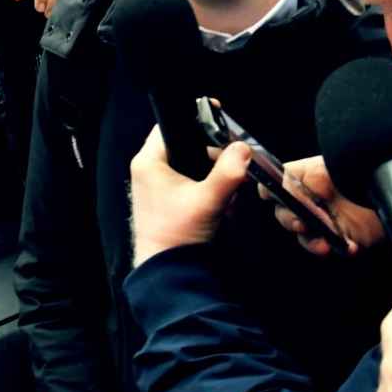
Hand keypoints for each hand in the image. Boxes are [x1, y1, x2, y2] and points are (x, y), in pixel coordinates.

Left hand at [130, 127, 250, 267]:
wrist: (167, 273)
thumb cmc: (179, 234)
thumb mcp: (208, 200)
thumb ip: (228, 173)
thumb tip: (244, 148)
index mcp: (149, 161)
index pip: (172, 124)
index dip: (197, 119)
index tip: (220, 118)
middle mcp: (147, 169)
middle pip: (185, 144)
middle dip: (212, 153)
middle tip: (234, 161)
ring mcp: (154, 186)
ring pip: (189, 164)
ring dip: (211, 172)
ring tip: (229, 184)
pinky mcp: (163, 200)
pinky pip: (188, 182)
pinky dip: (205, 186)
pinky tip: (222, 200)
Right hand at [260, 155, 383, 256]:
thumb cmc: (366, 168)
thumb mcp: (329, 166)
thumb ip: (300, 176)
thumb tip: (282, 190)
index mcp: (305, 177)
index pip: (274, 184)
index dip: (269, 190)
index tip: (274, 196)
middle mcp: (312, 198)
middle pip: (284, 213)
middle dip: (290, 219)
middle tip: (303, 221)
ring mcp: (326, 219)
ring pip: (304, 236)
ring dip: (311, 241)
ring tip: (325, 242)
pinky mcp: (343, 237)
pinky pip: (333, 249)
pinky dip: (340, 249)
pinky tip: (350, 246)